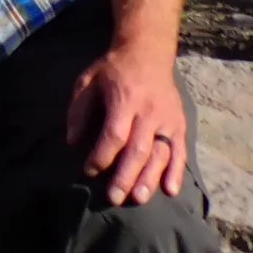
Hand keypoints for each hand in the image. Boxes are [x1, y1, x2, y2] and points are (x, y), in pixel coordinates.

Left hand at [68, 43, 190, 203]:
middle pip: (138, 149)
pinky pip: (180, 151)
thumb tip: (73, 142)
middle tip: (114, 198)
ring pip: (160, 154)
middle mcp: (149, 112)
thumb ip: (79, 110)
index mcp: (124, 99)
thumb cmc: (113, 70)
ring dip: (149, 178)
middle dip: (125, 176)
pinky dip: (176, 172)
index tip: (88, 170)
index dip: (101, 155)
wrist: (148, 53)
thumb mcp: (88, 81)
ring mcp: (167, 119)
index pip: (114, 134)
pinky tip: (169, 190)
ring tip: (138, 199)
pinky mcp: (179, 124)